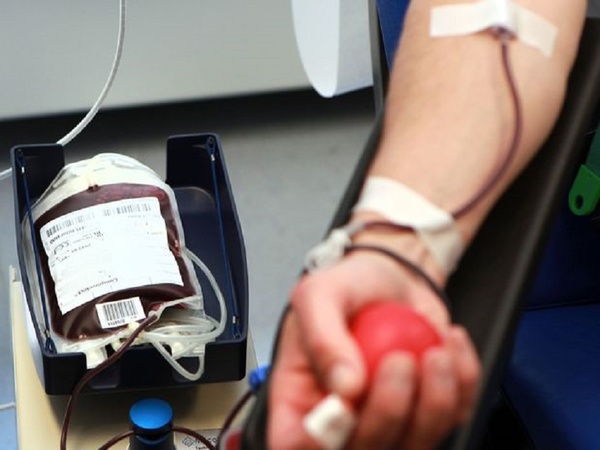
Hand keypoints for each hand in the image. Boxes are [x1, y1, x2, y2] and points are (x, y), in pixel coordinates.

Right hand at [267, 247, 479, 449]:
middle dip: (390, 410)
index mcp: (301, 400)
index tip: (346, 403)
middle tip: (399, 358)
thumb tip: (345, 388)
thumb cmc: (347, 287)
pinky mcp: (430, 411)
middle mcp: (343, 420)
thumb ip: (322, 337)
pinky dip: (462, 379)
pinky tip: (448, 344)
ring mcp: (389, 421)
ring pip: (417, 444)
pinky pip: (456, 416)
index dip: (318, 441)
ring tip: (433, 350)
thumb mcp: (319, 294)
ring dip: (436, 398)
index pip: (298, 445)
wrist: (390, 276)